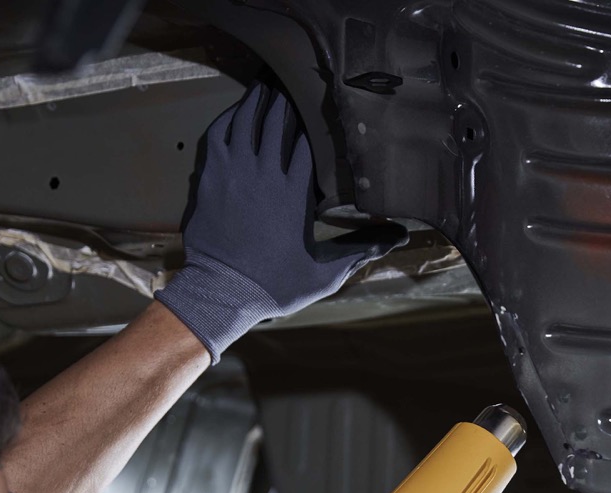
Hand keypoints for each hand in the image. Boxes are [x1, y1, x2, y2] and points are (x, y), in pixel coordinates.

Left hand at [154, 83, 407, 361]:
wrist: (221, 293)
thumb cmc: (274, 286)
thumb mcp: (324, 274)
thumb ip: (360, 250)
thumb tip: (400, 238)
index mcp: (296, 193)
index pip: (310, 142)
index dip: (317, 121)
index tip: (324, 106)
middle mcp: (266, 173)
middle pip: (279, 122)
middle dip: (288, 100)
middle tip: (295, 81)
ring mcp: (235, 172)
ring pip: (247, 121)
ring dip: (258, 100)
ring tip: (266, 83)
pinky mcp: (210, 178)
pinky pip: (218, 135)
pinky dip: (228, 118)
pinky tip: (236, 111)